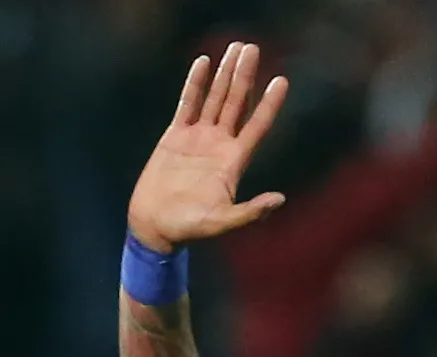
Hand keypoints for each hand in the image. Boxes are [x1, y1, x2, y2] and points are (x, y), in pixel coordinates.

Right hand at [128, 43, 288, 253]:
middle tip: (253, 49)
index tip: (282, 81)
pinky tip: (203, 62)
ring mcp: (198, 137)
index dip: (269, 104)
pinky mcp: (176, 135)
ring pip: (215, 98)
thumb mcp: (222, 222)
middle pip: (237, 103)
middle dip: (245, 76)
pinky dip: (195, 84)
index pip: (257, 125)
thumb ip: (249, 212)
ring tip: (235, 48)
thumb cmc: (189, 228)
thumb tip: (279, 200)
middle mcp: (219, 144)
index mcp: (234, 161)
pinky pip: (187, 103)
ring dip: (225, 74)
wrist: (154, 226)